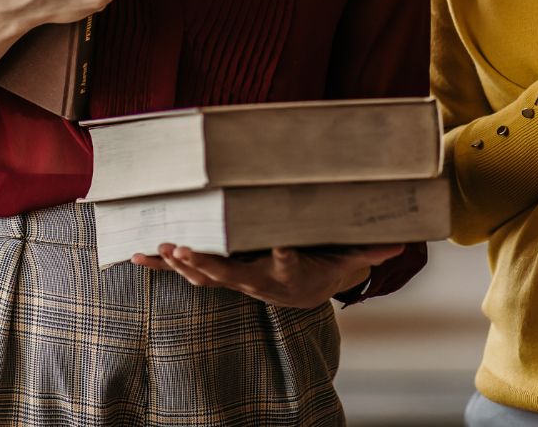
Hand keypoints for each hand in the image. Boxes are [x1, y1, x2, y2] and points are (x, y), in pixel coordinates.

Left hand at [132, 243, 403, 308]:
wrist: (301, 293)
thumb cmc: (322, 267)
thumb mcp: (346, 260)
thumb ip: (367, 250)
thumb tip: (399, 243)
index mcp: (287, 271)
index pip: (284, 261)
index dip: (280, 254)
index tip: (277, 246)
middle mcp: (257, 280)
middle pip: (231, 273)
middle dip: (208, 263)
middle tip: (186, 250)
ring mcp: (234, 281)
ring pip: (205, 275)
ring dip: (181, 264)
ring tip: (159, 250)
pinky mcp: (218, 275)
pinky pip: (187, 272)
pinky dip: (163, 266)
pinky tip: (138, 256)